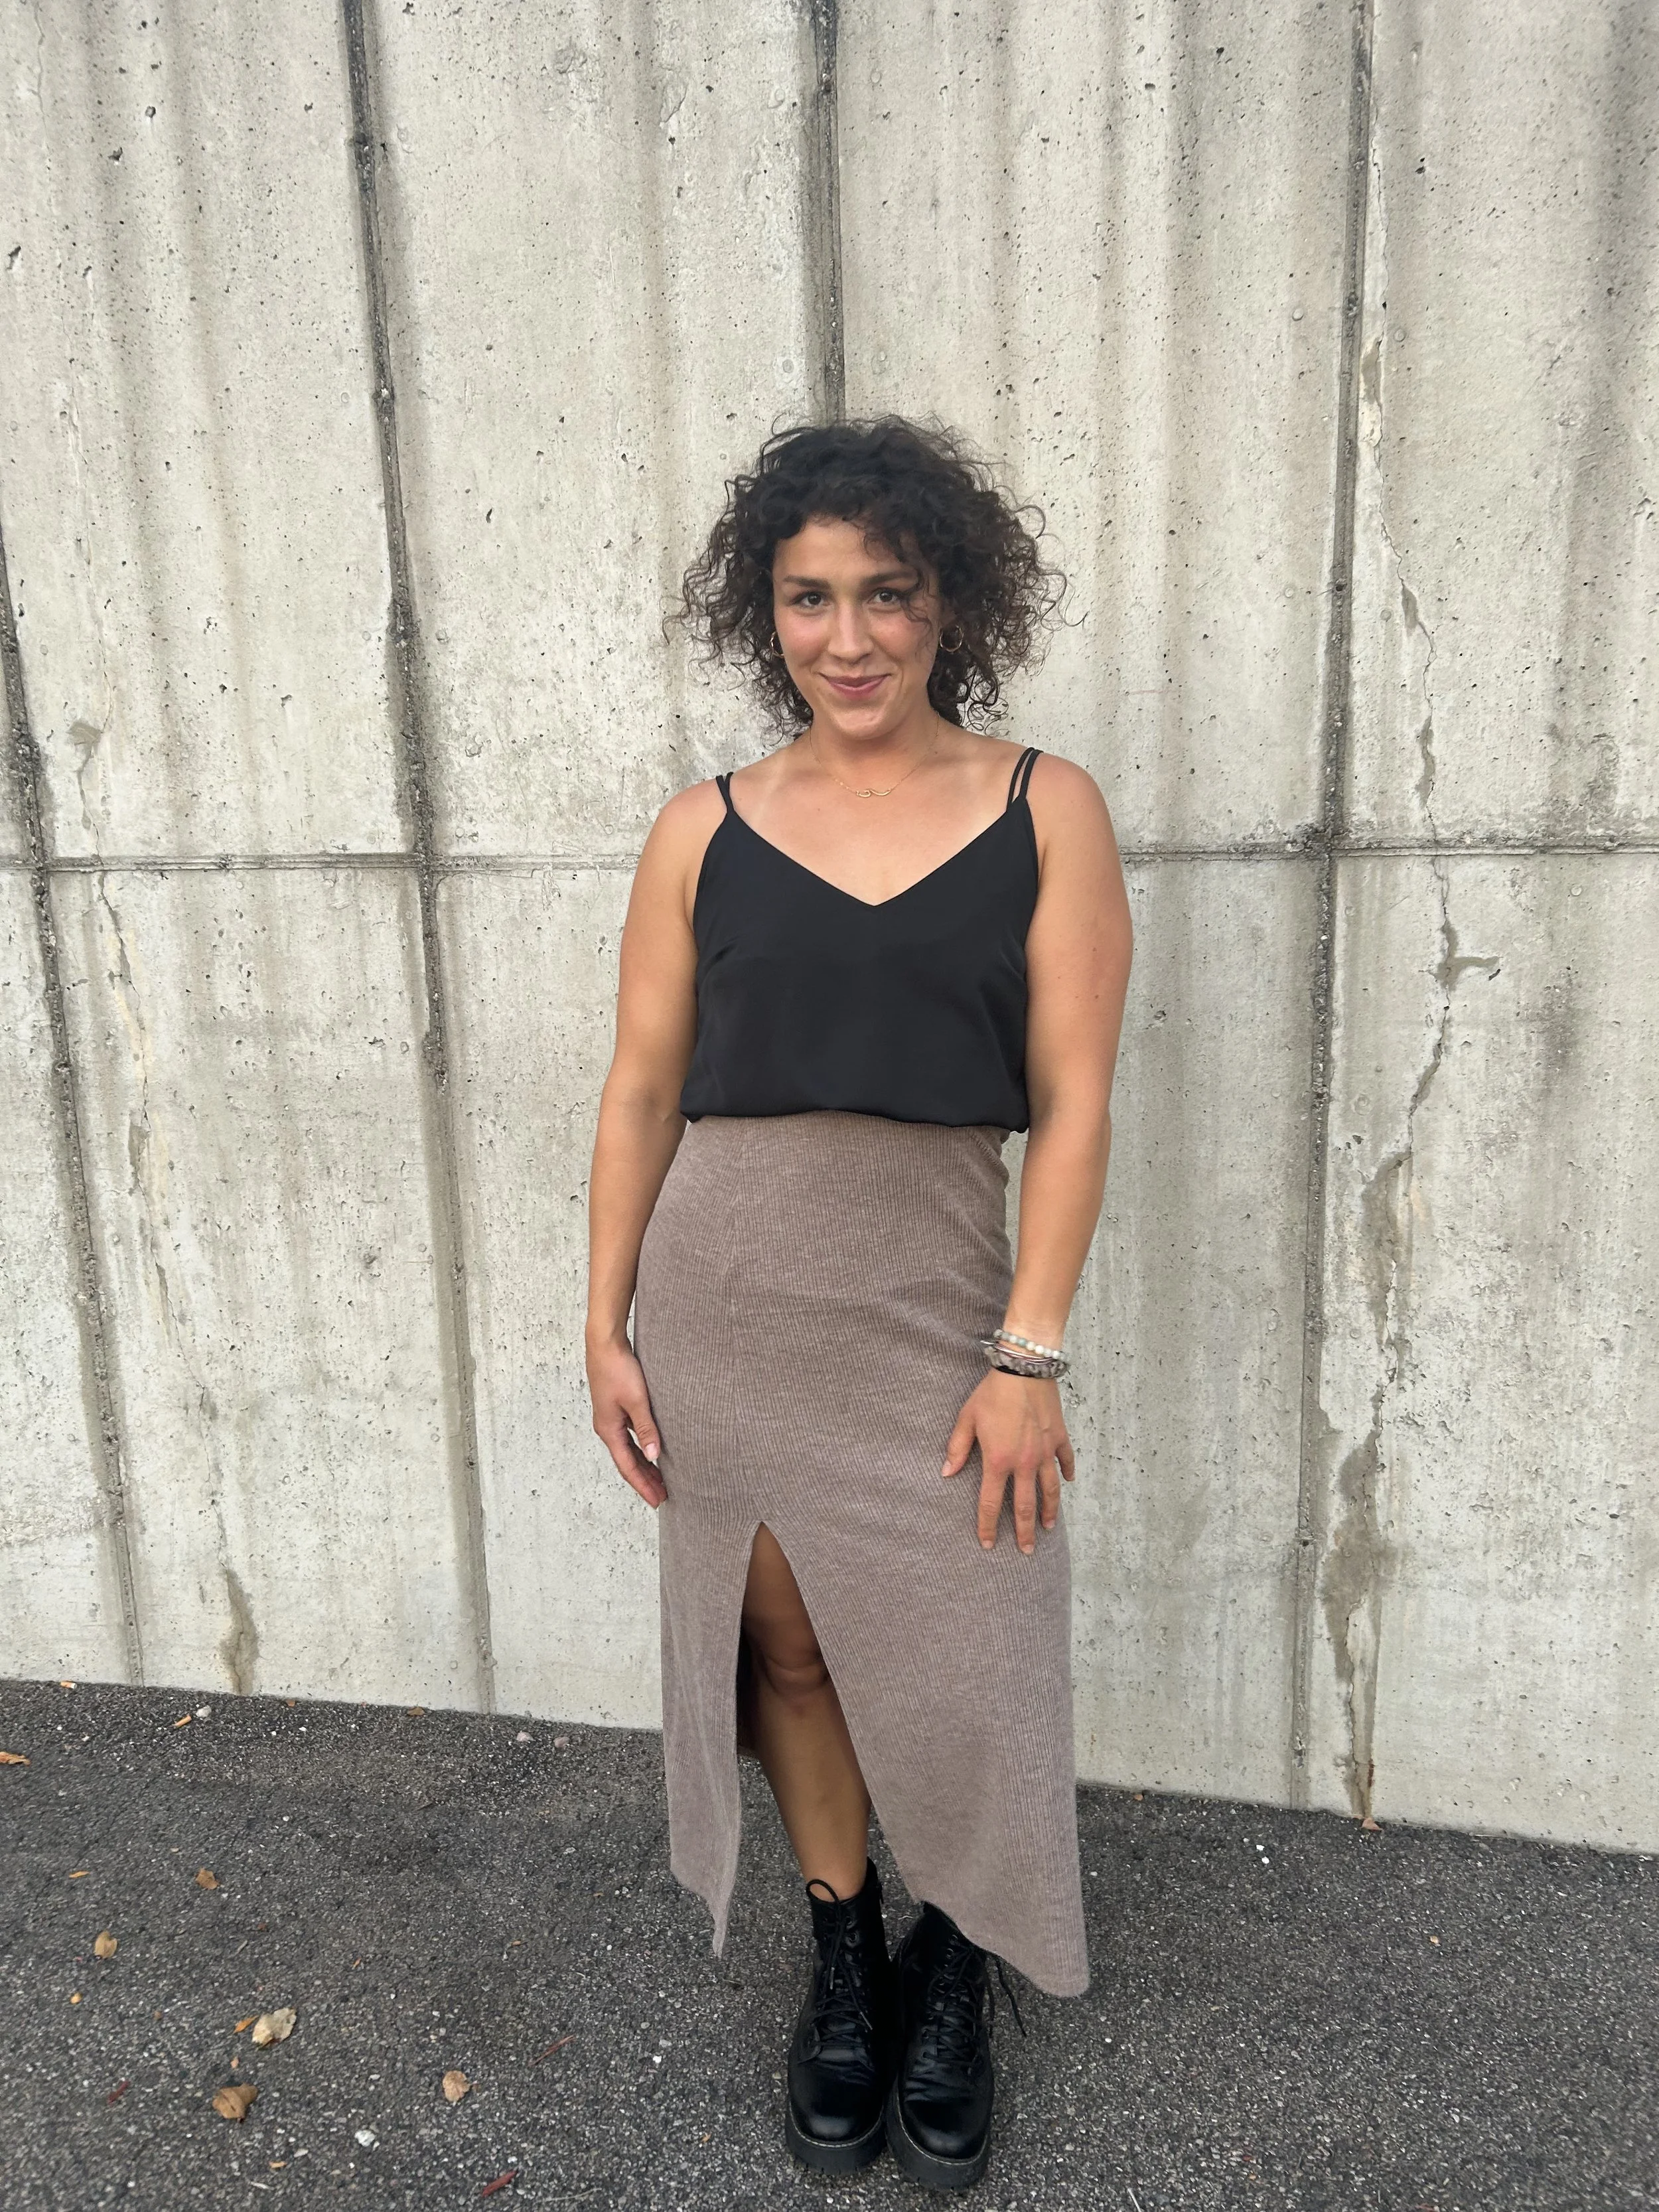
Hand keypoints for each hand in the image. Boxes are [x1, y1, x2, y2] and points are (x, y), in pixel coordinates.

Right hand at [587, 1335, 665, 1507]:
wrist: (604, 1343)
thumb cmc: (618, 1369)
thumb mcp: (636, 1400)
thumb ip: (646, 1427)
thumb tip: (654, 1455)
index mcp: (609, 1430)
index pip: (628, 1467)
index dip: (643, 1485)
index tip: (657, 1500)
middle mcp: (607, 1427)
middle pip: (627, 1461)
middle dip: (645, 1479)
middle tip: (662, 1495)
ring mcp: (610, 1417)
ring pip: (629, 1449)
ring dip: (644, 1464)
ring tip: (660, 1478)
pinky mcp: (615, 1407)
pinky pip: (629, 1436)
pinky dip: (641, 1447)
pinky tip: (652, 1448)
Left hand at [942, 1369, 1073, 1553]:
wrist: (1024, 1368)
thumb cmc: (992, 1392)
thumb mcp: (967, 1418)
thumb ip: (957, 1448)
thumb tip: (947, 1473)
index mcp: (998, 1461)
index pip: (990, 1503)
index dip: (987, 1527)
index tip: (988, 1544)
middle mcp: (1024, 1463)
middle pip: (1024, 1506)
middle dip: (1024, 1531)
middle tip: (1027, 1550)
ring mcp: (1045, 1452)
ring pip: (1050, 1490)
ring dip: (1049, 1511)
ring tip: (1049, 1527)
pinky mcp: (1059, 1437)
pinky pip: (1066, 1460)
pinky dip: (1067, 1473)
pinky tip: (1068, 1482)